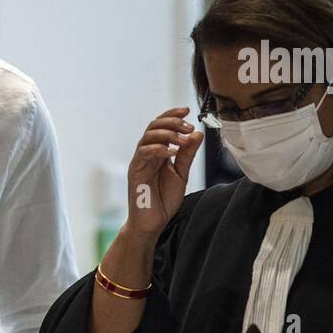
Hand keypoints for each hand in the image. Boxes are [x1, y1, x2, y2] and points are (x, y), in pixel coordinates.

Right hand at [126, 106, 202, 238]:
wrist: (152, 223)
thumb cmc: (163, 200)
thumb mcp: (181, 174)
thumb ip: (187, 154)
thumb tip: (197, 134)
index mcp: (157, 152)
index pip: (161, 126)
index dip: (172, 115)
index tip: (188, 110)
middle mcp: (146, 154)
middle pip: (153, 127)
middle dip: (172, 122)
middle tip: (189, 126)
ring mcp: (139, 162)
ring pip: (148, 137)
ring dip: (167, 134)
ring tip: (183, 139)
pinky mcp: (135, 172)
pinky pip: (144, 154)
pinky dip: (159, 150)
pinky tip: (172, 153)